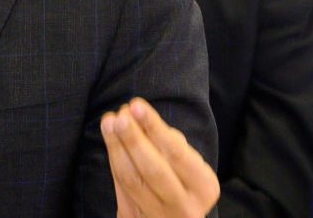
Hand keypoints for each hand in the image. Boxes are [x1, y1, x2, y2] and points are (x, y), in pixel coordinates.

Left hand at [101, 97, 218, 217]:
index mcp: (204, 187)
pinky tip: (110, 140)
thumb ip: (168, 142)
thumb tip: (139, 116)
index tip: (137, 105)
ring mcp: (159, 217)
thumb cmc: (183, 180)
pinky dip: (114, 160)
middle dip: (133, 139)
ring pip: (131, 180)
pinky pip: (121, 187)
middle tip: (119, 116)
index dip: (155, 128)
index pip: (177, 154)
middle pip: (153, 170)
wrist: (175, 217)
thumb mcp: (189, 162)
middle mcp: (184, 207)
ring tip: (108, 122)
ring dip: (116, 147)